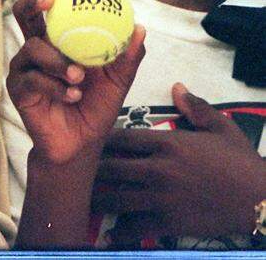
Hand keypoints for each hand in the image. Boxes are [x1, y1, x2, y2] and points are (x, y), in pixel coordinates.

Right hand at [7, 0, 144, 164]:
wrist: (80, 145)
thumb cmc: (95, 109)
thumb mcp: (117, 82)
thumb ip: (127, 57)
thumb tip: (140, 28)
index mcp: (60, 40)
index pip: (57, 8)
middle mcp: (38, 48)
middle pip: (24, 13)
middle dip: (34, 2)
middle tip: (50, 0)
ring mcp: (25, 66)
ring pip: (32, 47)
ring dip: (58, 60)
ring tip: (78, 77)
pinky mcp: (18, 87)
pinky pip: (33, 77)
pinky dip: (55, 86)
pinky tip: (71, 95)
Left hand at [94, 82, 265, 239]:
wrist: (262, 198)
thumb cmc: (241, 163)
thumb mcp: (221, 128)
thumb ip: (195, 108)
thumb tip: (177, 87)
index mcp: (167, 143)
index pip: (121, 137)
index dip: (101, 139)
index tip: (88, 140)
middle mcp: (158, 169)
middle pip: (110, 167)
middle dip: (91, 169)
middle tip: (74, 170)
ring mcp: (162, 197)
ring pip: (117, 197)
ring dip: (98, 198)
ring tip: (82, 199)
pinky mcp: (171, 222)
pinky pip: (137, 226)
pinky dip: (121, 230)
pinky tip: (109, 233)